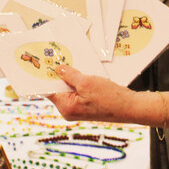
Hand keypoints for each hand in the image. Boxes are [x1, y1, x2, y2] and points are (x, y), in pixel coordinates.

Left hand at [47, 65, 168, 129]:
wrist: (130, 107)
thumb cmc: (110, 98)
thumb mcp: (87, 82)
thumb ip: (70, 75)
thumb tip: (57, 69)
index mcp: (66, 107)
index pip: (49, 91)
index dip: (44, 78)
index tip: (38, 67)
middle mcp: (69, 110)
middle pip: (57, 89)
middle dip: (58, 75)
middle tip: (55, 58)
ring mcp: (78, 108)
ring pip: (68, 89)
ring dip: (70, 77)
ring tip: (69, 63)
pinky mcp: (86, 105)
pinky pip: (77, 90)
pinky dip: (78, 81)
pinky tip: (81, 72)